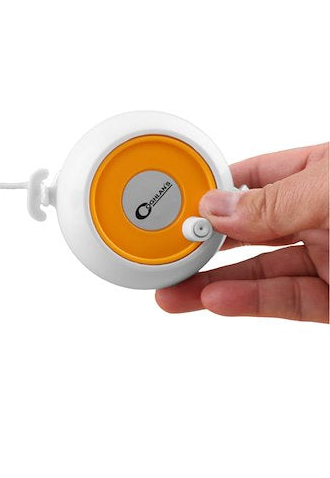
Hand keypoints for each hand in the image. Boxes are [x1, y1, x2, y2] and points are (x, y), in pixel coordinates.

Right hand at [156, 143, 328, 322]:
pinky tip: (215, 299)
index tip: (174, 207)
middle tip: (164, 254)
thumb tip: (216, 208)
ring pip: (259, 271)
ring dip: (212, 281)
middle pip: (247, 230)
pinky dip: (248, 302)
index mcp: (321, 175)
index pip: (254, 177)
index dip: (212, 192)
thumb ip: (275, 200)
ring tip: (172, 291)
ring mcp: (328, 258)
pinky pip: (284, 300)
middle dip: (203, 243)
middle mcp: (320, 215)